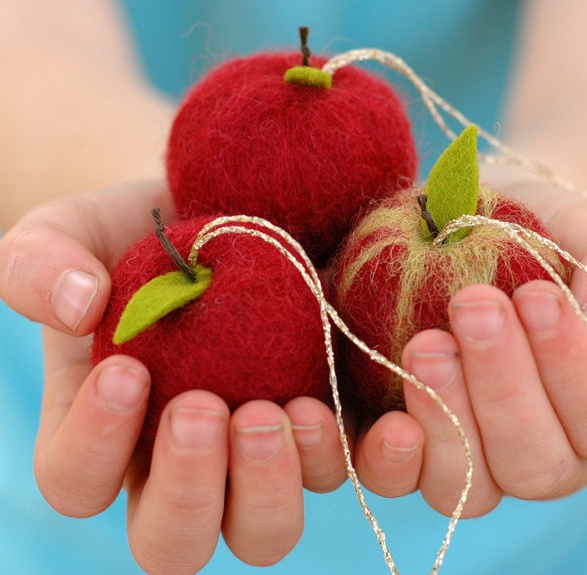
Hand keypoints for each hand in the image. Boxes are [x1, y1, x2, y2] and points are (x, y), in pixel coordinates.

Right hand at [0, 181, 346, 572]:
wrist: (225, 203)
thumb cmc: (139, 228)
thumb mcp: (74, 228)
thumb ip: (40, 263)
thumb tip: (76, 305)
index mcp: (108, 427)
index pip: (77, 478)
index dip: (94, 444)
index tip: (128, 371)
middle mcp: (185, 459)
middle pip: (173, 540)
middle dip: (189, 491)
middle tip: (206, 409)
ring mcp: (261, 449)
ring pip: (264, 531)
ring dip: (274, 487)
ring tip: (290, 410)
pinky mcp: (328, 422)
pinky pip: (353, 474)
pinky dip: (372, 462)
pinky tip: (391, 424)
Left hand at [350, 181, 586, 517]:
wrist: (480, 230)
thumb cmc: (548, 237)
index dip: (573, 367)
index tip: (536, 295)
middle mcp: (550, 452)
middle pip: (534, 464)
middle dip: (501, 384)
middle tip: (473, 306)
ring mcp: (478, 458)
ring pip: (467, 485)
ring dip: (444, 418)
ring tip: (425, 346)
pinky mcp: (414, 448)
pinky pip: (396, 479)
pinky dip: (386, 459)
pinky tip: (382, 423)